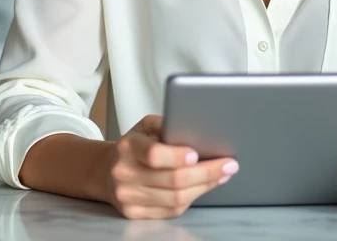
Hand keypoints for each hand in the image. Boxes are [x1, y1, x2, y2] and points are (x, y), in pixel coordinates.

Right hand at [104, 115, 237, 219]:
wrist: (107, 172)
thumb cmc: (135, 146)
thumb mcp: (145, 126)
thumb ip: (167, 124)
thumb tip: (197, 128)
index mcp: (128, 147)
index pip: (154, 155)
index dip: (177, 156)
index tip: (196, 154)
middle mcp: (124, 174)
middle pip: (172, 180)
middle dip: (206, 172)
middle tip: (229, 165)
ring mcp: (128, 197)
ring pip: (175, 198)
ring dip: (204, 186)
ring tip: (222, 174)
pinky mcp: (134, 213)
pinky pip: (171, 210)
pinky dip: (192, 198)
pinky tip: (205, 186)